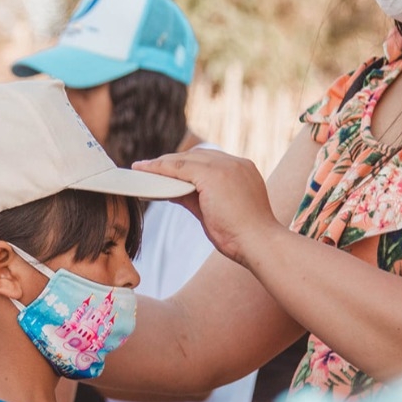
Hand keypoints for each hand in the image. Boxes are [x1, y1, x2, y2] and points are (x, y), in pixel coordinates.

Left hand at [134, 150, 279, 265]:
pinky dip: (159, 169)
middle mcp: (235, 163)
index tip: (168, 172)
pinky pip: (178, 167)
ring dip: (161, 164)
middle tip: (149, 169)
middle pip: (195, 156)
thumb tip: (173, 192)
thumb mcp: (216, 212)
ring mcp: (225, 166)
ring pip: (185, 159)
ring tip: (142, 169)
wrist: (259, 244)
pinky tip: (145, 171)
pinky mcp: (213, 174)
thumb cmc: (243, 237)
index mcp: (242, 170)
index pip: (208, 161)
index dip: (185, 166)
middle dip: (171, 162)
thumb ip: (195, 198)